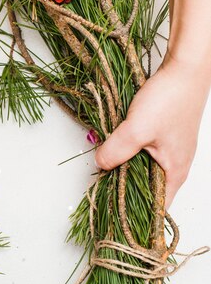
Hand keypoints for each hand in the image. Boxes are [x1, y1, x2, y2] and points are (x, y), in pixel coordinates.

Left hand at [94, 54, 210, 209]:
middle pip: (145, 190)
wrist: (184, 67)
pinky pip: (142, 152)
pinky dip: (128, 151)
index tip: (113, 217)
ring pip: (142, 169)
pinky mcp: (163, 136)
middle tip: (100, 187)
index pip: (155, 210)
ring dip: (123, 167)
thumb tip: (100, 164)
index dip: (135, 216)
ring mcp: (169, 151)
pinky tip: (115, 143)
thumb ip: (116, 151)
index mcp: (174, 174)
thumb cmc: (170, 99)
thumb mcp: (136, 129)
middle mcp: (174, 167)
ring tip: (104, 164)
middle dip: (123, 188)